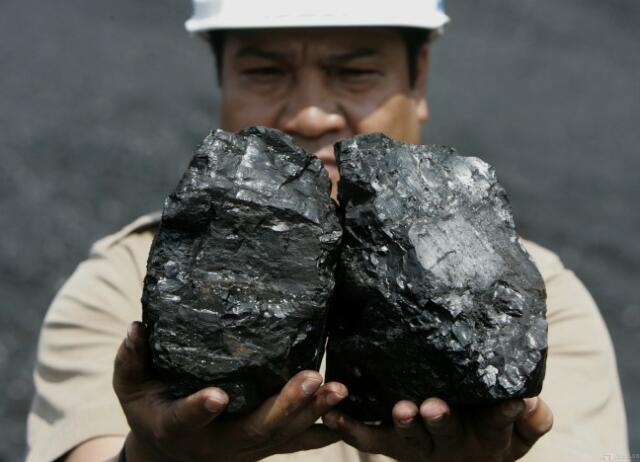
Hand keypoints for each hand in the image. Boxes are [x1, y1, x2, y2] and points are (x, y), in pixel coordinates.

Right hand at [113, 321, 347, 461]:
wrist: (170, 456)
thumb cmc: (151, 411)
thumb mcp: (130, 389)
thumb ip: (131, 360)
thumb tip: (136, 327)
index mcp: (178, 428)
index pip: (187, 420)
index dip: (200, 409)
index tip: (217, 394)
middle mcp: (217, 445)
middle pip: (255, 431)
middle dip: (284, 406)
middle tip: (312, 379)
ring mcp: (246, 448)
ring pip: (283, 436)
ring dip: (312, 413)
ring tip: (338, 388)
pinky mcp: (265, 445)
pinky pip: (297, 442)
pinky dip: (323, 430)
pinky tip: (347, 413)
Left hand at [322, 395, 552, 461]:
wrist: (465, 458)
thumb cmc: (492, 428)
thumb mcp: (522, 429)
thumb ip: (534, 418)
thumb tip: (530, 400)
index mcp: (488, 437)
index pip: (500, 424)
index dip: (504, 414)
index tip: (511, 401)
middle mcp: (451, 444)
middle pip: (446, 433)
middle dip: (440, 419)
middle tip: (433, 406)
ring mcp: (418, 445)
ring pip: (409, 438)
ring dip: (403, 423)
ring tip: (398, 408)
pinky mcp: (390, 443)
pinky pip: (369, 439)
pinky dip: (351, 429)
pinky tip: (334, 416)